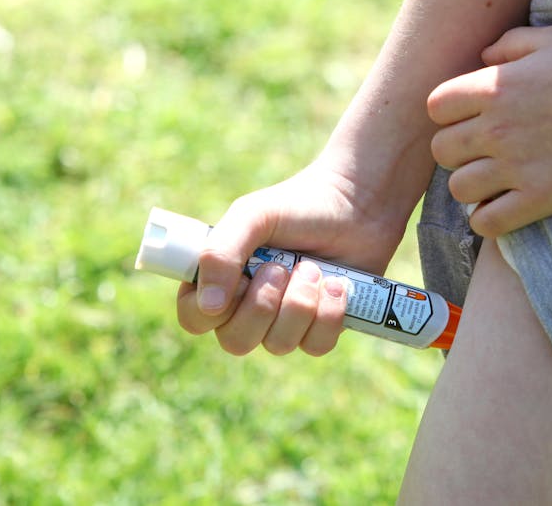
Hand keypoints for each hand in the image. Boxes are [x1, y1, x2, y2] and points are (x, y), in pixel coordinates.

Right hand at [175, 162, 405, 356]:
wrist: (358, 205)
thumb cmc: (299, 206)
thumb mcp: (252, 216)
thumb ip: (220, 253)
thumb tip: (209, 306)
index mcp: (220, 278)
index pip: (193, 318)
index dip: (212, 308)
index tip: (240, 277)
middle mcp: (247, 305)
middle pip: (235, 341)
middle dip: (264, 304)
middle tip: (283, 267)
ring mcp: (284, 321)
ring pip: (277, 345)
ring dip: (300, 304)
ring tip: (314, 269)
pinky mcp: (320, 328)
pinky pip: (315, 346)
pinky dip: (328, 314)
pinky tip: (336, 285)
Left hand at [427, 25, 551, 236]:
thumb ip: (510, 43)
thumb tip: (483, 58)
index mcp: (494, 87)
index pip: (436, 107)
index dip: (449, 112)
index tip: (470, 116)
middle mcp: (497, 128)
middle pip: (442, 149)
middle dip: (457, 149)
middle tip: (482, 149)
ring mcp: (516, 166)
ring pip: (458, 188)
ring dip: (470, 185)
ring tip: (491, 180)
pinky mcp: (540, 198)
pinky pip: (488, 222)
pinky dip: (488, 219)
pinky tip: (503, 206)